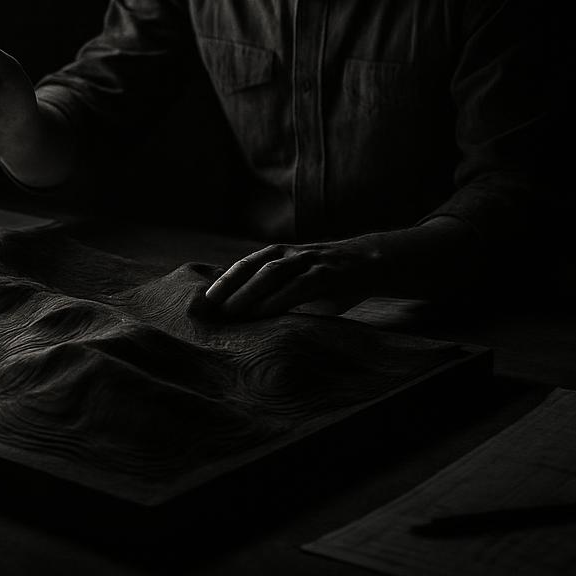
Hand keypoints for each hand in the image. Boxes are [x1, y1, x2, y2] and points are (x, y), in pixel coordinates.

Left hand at [202, 235, 386, 319]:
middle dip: (226, 285)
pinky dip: (278, 299)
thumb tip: (253, 322)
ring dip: (247, 292)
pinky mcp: (327, 273)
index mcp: (280, 255)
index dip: (222, 281)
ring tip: (229, 312)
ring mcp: (308, 261)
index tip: (202, 300)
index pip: (244, 265)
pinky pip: (297, 286)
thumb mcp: (301, 283)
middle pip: (251, 267)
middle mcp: (290, 254)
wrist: (372, 263)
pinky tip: (263, 313)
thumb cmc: (331, 279)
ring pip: (270, 273)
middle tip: (206, 307)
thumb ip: (280, 295)